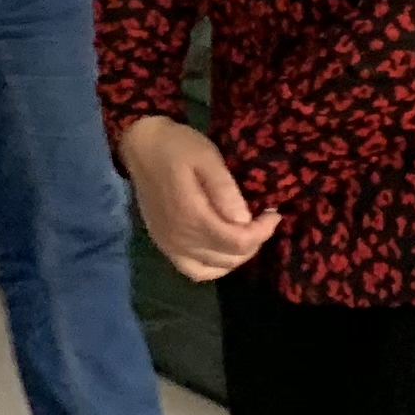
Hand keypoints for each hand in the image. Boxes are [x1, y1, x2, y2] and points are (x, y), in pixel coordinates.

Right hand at [119, 116, 279, 283]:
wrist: (141, 145)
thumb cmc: (177, 147)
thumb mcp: (207, 158)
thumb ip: (225, 191)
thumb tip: (244, 221)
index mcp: (191, 216)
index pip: (238, 242)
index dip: (262, 232)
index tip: (273, 213)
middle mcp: (179, 238)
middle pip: (229, 258)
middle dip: (254, 242)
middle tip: (262, 220)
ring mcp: (169, 244)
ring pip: (214, 268)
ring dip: (236, 257)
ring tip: (245, 234)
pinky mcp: (164, 244)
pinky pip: (193, 270)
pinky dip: (213, 267)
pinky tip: (222, 250)